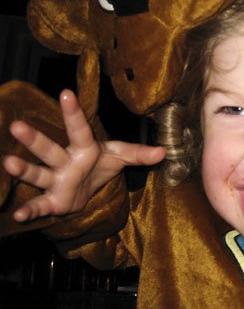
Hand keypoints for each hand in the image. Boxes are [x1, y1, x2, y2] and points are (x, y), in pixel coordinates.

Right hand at [2, 89, 164, 221]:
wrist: (87, 190)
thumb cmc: (99, 166)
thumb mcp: (120, 157)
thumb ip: (139, 154)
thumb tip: (164, 151)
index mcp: (84, 148)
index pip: (79, 129)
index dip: (74, 113)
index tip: (67, 93)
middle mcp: (65, 161)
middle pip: (49, 149)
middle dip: (34, 139)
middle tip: (17, 126)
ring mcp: (56, 181)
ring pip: (39, 173)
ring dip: (24, 170)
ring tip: (9, 163)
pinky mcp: (53, 200)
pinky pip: (40, 205)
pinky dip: (29, 210)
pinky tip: (19, 215)